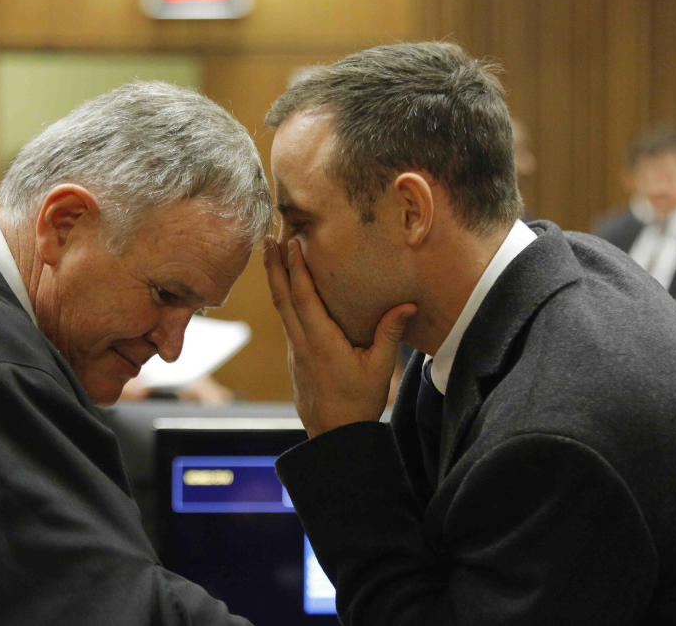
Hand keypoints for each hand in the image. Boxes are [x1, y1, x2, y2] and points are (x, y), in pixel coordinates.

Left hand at [263, 237, 416, 437]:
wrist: (334, 437)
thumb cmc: (358, 403)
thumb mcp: (379, 368)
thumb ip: (390, 334)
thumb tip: (407, 304)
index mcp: (320, 342)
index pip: (303, 297)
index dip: (296, 268)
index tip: (290, 242)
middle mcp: (302, 343)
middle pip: (282, 297)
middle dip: (274, 266)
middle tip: (267, 237)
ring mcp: (296, 351)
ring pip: (281, 309)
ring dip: (276, 280)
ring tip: (271, 255)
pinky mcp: (296, 358)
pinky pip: (286, 321)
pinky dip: (283, 299)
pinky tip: (286, 290)